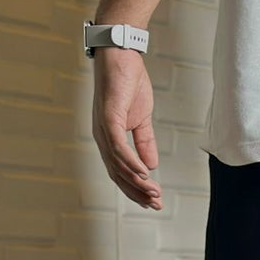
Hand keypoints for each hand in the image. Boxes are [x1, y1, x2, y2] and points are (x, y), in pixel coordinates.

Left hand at [90, 48, 161, 208]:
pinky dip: (130, 162)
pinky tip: (144, 173)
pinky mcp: (108, 117)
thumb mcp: (142, 118)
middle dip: (137, 192)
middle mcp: (102, 138)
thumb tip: (151, 166)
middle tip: (156, 205)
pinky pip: (118, 147)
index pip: (121, 172)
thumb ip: (145, 142)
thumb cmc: (128, 83)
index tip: (155, 201)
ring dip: (137, 181)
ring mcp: (103, 129)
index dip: (137, 189)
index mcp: (109, 140)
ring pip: (118, 164)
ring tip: (154, 192)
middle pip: (118, 174)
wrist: (121, 55)